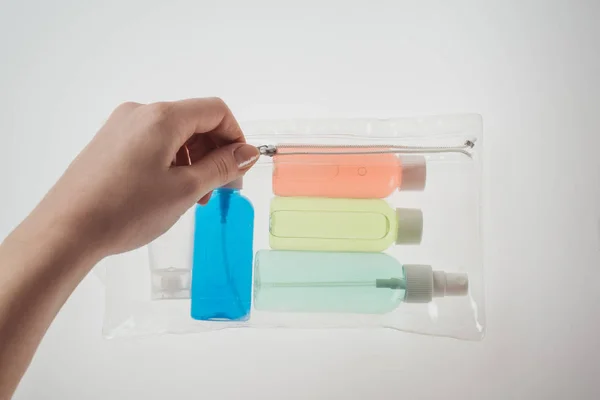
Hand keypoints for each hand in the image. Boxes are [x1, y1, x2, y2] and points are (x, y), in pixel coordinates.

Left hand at [24, 97, 258, 257]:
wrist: (66, 230)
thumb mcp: (185, 189)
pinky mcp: (109, 143)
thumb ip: (221, 166)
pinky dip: (171, 162)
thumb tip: (248, 153)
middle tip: (220, 189)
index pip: (215, 111)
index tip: (238, 169)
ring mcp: (121, 127)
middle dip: (215, 153)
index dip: (235, 138)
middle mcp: (140, 113)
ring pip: (174, 135)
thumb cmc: (126, 210)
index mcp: (162, 117)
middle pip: (195, 122)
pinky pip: (152, 144)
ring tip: (193, 197)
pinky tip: (169, 191)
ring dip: (193, 161)